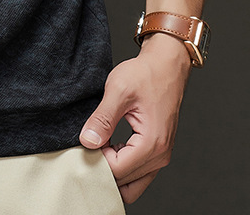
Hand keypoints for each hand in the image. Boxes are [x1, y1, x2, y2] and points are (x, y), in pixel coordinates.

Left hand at [78, 33, 193, 203]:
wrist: (166, 65)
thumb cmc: (145, 74)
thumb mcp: (118, 91)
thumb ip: (102, 119)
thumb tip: (87, 142)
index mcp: (152, 144)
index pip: (117, 171)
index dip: (96, 160)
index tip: (82, 143)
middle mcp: (160, 156)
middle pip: (125, 182)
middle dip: (103, 169)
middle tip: (86, 147)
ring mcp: (161, 155)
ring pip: (132, 183)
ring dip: (113, 170)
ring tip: (96, 146)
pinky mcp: (158, 150)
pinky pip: (138, 172)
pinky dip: (122, 165)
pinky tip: (107, 145)